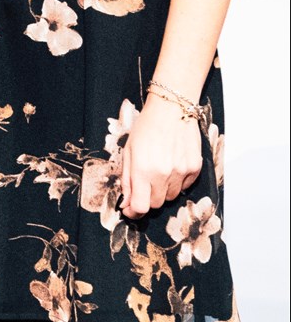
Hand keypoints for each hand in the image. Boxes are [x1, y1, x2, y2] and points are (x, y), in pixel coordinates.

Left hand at [120, 96, 202, 217]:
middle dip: (146, 199)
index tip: (129, 210)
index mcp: (143, 170)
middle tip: (142, 185)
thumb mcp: (129, 152)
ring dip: (161, 191)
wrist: (172, 109)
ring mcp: (182, 172)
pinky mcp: (195, 168)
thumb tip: (126, 203)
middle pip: (155, 204)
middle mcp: (164, 174)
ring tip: (157, 171)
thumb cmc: (146, 128)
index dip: (134, 212)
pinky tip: (171, 166)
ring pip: (170, 197)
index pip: (141, 207)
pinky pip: (184, 187)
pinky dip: (176, 183)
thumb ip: (127, 180)